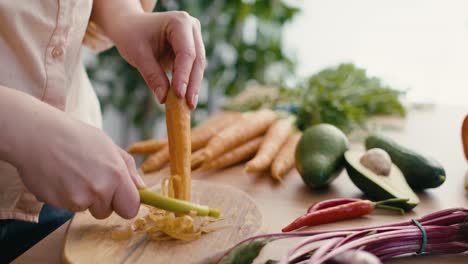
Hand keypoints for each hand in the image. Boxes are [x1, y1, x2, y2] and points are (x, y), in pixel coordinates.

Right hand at [5, 92, 144, 218]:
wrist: (36, 134)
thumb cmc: (75, 136)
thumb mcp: (108, 145)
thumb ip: (128, 169)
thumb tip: (142, 188)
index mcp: (116, 174)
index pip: (131, 209)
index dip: (126, 204)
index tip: (120, 198)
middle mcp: (99, 190)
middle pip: (107, 212)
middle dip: (102, 202)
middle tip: (90, 178)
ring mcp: (77, 198)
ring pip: (86, 209)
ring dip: (81, 197)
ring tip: (72, 172)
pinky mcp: (58, 203)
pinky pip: (67, 206)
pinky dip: (64, 196)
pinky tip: (59, 176)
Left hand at [110, 11, 204, 108]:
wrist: (130, 26)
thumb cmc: (132, 35)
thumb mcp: (139, 55)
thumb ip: (153, 76)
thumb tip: (164, 100)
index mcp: (179, 22)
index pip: (186, 53)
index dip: (184, 75)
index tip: (179, 95)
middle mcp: (192, 28)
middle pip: (197, 60)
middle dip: (192, 84)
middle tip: (189, 105)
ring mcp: (194, 38)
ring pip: (198, 66)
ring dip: (193, 87)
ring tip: (188, 106)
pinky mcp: (192, 49)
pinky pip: (193, 69)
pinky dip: (189, 84)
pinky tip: (186, 100)